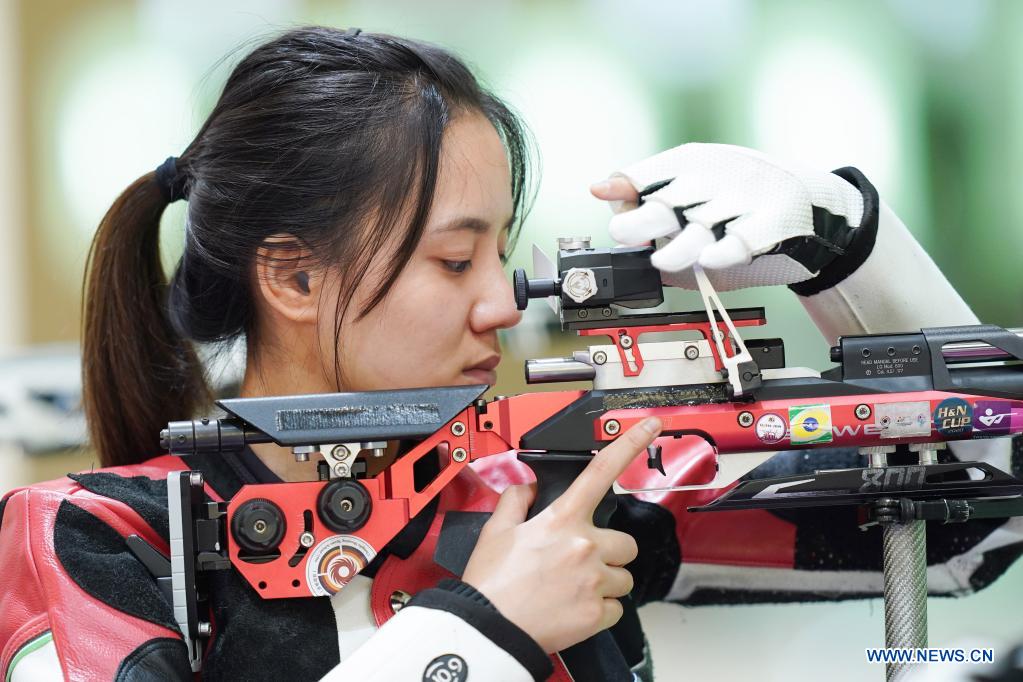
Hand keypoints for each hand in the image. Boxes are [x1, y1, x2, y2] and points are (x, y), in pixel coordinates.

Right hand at [462, 417, 661, 652]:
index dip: (631, 443)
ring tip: (572, 588)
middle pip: (625, 542)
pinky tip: (573, 608)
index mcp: (562, 519)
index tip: (652, 426)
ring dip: (606, 581)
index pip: (602, 471)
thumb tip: (531, 489)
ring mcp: (594, 580)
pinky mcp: (597, 613)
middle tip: (578, 563)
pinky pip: (616, 608)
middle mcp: (585, 545)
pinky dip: (600, 610)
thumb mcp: (496, 530)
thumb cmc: (491, 584)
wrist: (489, 630)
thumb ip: (517, 500)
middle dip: (608, 551)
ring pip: (624, 576)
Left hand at [591, 143, 866, 290]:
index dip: (628, 186)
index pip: (653, 172)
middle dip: (643, 218)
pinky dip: (724, 251)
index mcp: (696, 163)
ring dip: (680, 247)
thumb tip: (605, 195)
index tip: (606, 200)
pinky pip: (745, 238)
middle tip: (623, 233)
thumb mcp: (697, 192)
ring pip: (704, 225)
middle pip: (672, 199)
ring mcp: (748, 198)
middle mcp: (719, 176)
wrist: (816, 206)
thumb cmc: (744, 203)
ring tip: (661, 260)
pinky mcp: (774, 222)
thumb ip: (651, 199)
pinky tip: (708, 260)